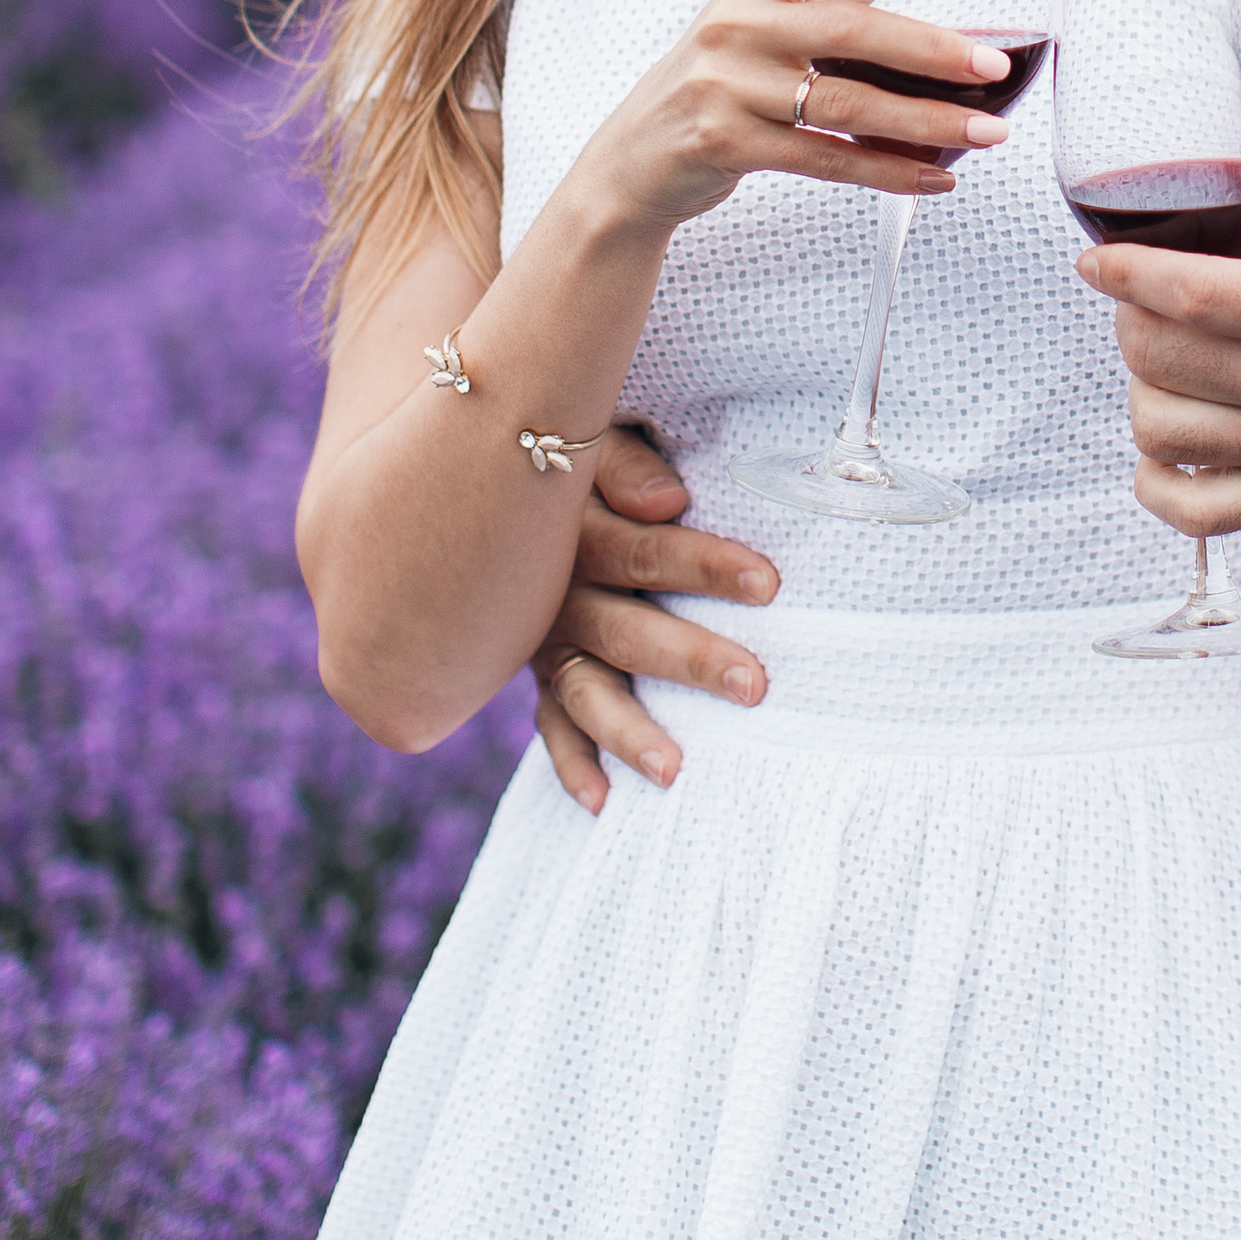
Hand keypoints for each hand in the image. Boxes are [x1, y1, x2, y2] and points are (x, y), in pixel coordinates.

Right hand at [532, 435, 781, 813]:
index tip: (770, 583)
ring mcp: (538, 638)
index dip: (707, 564)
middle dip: (690, 659)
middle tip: (755, 686)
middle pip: (625, 630)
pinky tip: (601, 803)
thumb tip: (669, 502)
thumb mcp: (588, 436)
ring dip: (628, 731)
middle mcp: (552, 591)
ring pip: (585, 689)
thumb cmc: (564, 445)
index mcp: (572, 528)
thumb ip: (626, 465)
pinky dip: (571, 762)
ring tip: (675, 771)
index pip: (647, 550)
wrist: (471, 478)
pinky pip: (549, 721)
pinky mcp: (529, 669)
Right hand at [571, 0, 1021, 241]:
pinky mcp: (726, 146)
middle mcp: (734, 27)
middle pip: (845, 30)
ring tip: (988, 130)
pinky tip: (936, 175)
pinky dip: (887, 171)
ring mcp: (726, 88)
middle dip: (929, 50)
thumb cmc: (727, 72)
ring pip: (844, 103)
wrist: (636, 156)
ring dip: (925, 121)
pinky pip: (823, 159)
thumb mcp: (780, 9)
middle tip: (991, 66)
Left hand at [1076, 73, 1240, 534]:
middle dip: (1129, 320)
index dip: (1128, 272)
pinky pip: (1196, 514)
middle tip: (1138, 294)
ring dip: (1140, 390)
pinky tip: (1169, 440)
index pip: (1195, 296)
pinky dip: (1158, 481)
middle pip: (1162, 362)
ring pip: (1164, 435)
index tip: (1095, 256)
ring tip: (1159, 356)